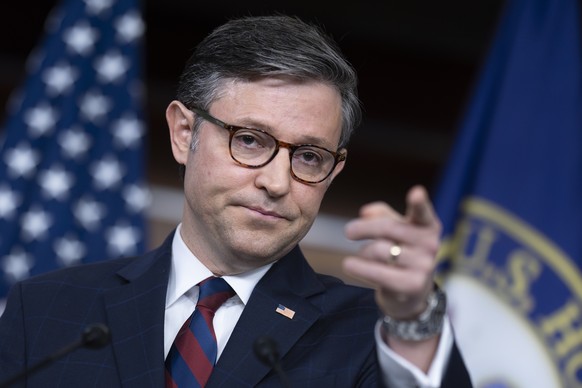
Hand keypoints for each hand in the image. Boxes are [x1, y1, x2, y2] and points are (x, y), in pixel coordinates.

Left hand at [342, 185, 441, 319]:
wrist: (412, 292)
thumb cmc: (401, 251)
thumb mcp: (395, 229)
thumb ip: (381, 215)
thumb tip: (365, 212)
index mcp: (427, 225)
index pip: (422, 212)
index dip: (419, 202)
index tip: (416, 192)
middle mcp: (430, 244)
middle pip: (387, 228)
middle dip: (362, 229)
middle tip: (348, 232)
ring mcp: (423, 266)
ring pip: (378, 250)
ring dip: (363, 252)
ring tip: (363, 255)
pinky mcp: (411, 285)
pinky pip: (375, 271)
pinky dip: (358, 267)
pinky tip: (348, 264)